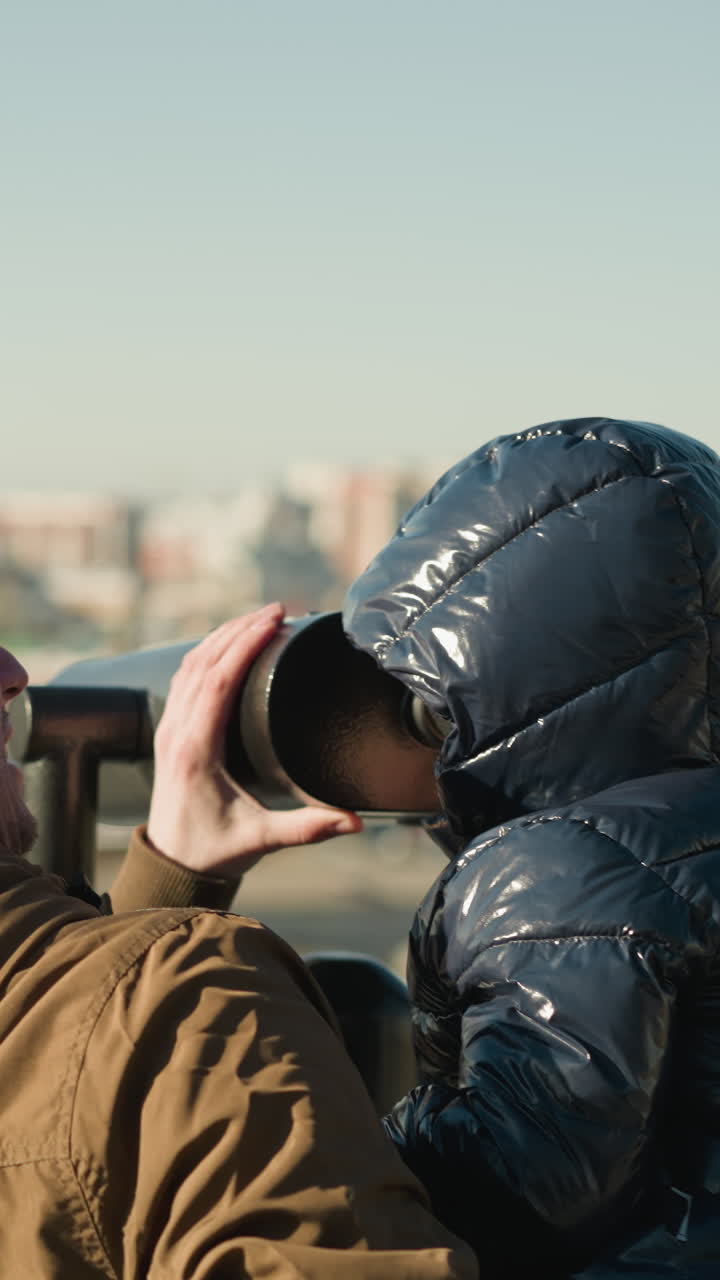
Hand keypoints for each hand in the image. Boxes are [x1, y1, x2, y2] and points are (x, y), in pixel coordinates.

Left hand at [146, 604, 361, 875]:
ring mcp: (168, 729)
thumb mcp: (260, 839)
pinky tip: (227, 644)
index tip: (273, 621)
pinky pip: (183, 679)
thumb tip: (355, 822)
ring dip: (221, 636)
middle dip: (239, 629)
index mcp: (196, 749)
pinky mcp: (169, 733)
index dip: (245, 644)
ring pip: (189, 665)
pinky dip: (206, 653)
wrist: (171, 867)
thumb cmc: (212, 852)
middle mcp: (177, 732)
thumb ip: (308, 829)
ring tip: (257, 618)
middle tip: (276, 610)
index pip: (217, 680)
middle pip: (203, 662)